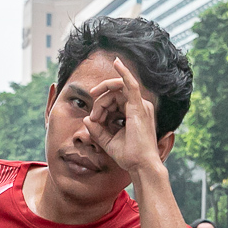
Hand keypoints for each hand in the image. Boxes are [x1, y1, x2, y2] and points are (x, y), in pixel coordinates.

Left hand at [81, 57, 164, 176]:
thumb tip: (86, 119)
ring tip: (97, 117)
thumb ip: (97, 129)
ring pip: (116, 90)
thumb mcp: (108, 141)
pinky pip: (130, 83)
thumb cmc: (128, 156)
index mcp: (134, 112)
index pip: (114, 100)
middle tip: (94, 117)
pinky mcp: (138, 106)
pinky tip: (117, 62)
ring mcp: (140, 105)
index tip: (93, 121)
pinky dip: (124, 72)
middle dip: (100, 102)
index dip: (100, 106)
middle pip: (114, 93)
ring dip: (103, 100)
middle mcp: (139, 106)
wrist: (140, 166)